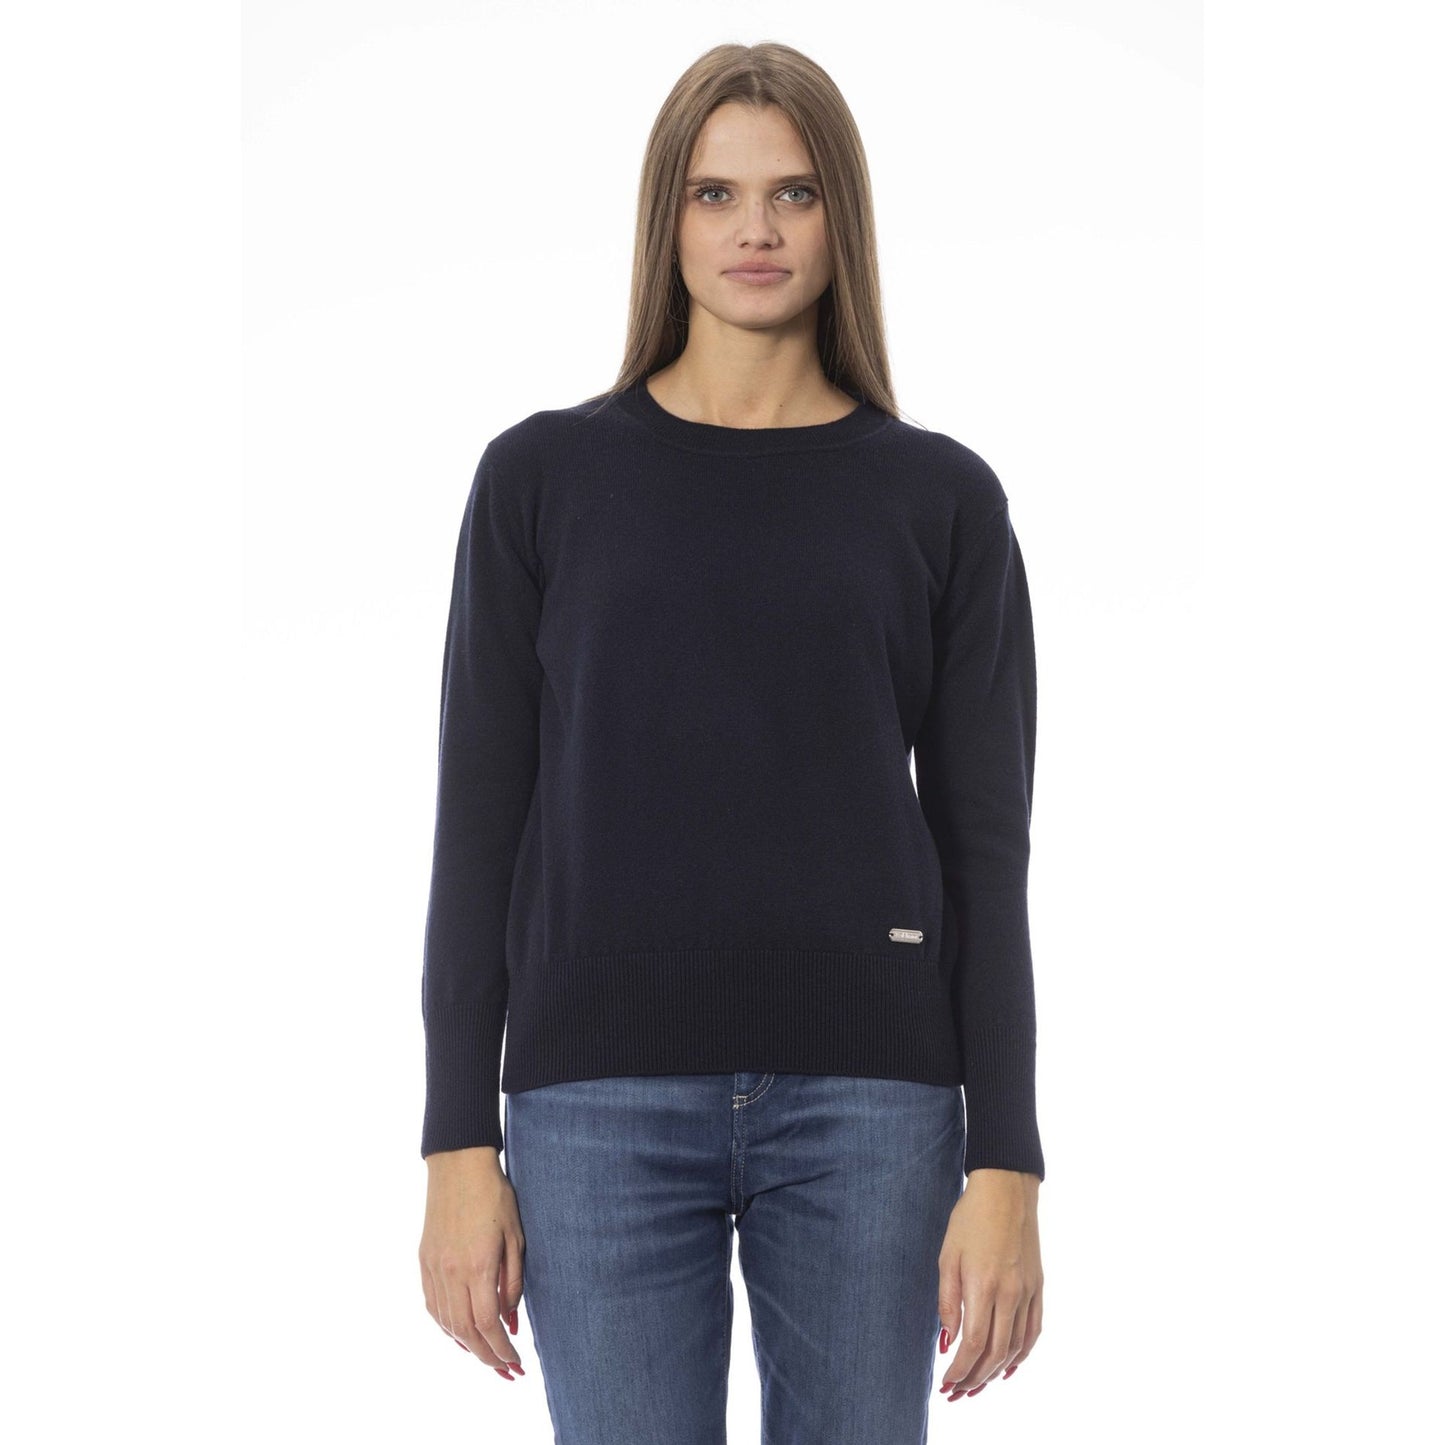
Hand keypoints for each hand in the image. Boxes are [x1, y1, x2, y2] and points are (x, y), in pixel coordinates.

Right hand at [419, 1147, 527, 1379]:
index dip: (501, 1348)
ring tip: (488, 1357)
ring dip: (467, 1346)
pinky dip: (447, 1326)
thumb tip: (511, 1320)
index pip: (487, 1323)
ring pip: (447, 1322)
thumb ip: (512, 1281)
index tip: (516, 1362)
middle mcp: (451, 1272)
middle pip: (466, 1331)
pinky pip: (433, 1305)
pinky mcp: (424, 1261)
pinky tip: (461, 1335)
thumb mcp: (515, 1235)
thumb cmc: (494, 1195)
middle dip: (487, 1357)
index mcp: (477, 1265)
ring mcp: (434, 1268)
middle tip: (506, 1371)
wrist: (458, 1165)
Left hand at [936, 1168, 1042, 1400]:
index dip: (960, 1368)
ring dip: (997, 1371)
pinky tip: (1010, 1365)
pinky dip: (1023, 1354)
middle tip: (958, 1393)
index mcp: (983, 1285)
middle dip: (975, 1378)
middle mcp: (1010, 1293)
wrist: (1007, 1191)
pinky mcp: (1039, 1287)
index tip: (947, 1382)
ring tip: (978, 1385)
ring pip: (1016, 1346)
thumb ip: (947, 1300)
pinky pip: (1034, 1330)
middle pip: (996, 1352)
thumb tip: (946, 1339)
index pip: (975, 1342)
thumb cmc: (970, 1219)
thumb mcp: (948, 1255)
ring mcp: (1028, 1291)